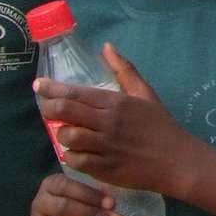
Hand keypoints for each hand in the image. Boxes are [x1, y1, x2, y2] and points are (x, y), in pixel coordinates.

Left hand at [32, 45, 204, 200]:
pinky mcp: (106, 169)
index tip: (38, 85)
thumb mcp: (145, 93)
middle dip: (49, 108)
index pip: (76, 92)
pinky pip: (76, 161)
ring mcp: (106, 146)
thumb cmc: (160, 125)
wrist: (176, 160)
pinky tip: (76, 154)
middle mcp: (109, 122)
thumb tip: (106, 47)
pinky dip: (71, 157)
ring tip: (67, 134)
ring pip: (68, 136)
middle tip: (46, 109)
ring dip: (62, 135)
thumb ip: (124, 70)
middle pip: (66, 111)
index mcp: (117, 102)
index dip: (52, 88)